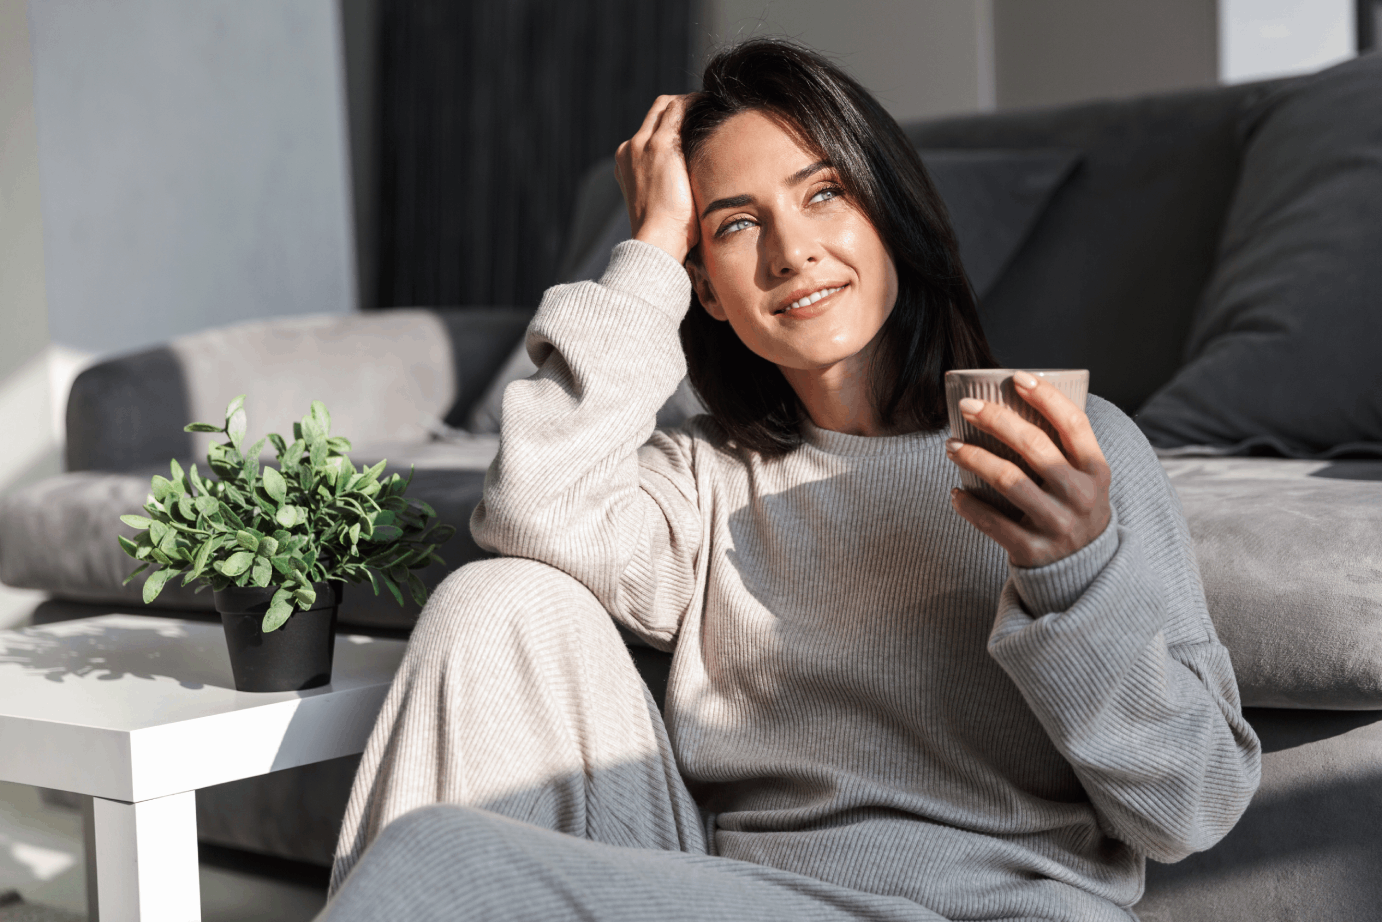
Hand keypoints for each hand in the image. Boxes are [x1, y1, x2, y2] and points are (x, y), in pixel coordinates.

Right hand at [615, 95, 698, 263]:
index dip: (672, 123)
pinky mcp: (659, 145)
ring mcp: (642, 145)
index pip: (649, 131)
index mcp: (626, 165)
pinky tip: (712, 106)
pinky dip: (695, 103)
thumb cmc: (666, 235)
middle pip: (655, 113)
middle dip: (680, 107)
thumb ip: (670, 187)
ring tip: (712, 106)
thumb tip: (694, 190)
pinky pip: (678, 110)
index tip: (694, 125)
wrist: (657, 241)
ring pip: (666, 107)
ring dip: (690, 103)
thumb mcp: (662, 205)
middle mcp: (630, 150)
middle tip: (706, 110)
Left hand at [946, 370, 1111, 567]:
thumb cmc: (1074, 509)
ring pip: (1007, 480)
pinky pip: (991, 521)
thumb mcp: (1085, 480)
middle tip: (966, 407)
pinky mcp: (1032, 549)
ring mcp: (1057, 524)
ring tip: (951, 446)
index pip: (1074, 424)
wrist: (1085, 572)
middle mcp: (1080, 496)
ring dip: (973, 457)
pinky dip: (968, 504)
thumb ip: (1064, 449)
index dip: (1047, 397)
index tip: (1017, 378)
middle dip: (995, 419)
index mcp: (1095, 471)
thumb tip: (1016, 403)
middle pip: (1034, 446)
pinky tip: (956, 492)